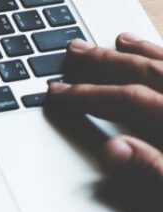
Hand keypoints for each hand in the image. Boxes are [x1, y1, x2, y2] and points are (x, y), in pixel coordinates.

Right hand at [46, 32, 162, 183]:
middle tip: (75, 51)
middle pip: (148, 73)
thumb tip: (112, 150)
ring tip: (120, 41)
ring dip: (143, 53)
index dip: (88, 94)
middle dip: (106, 62)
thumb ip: (155, 170)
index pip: (129, 99)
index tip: (58, 93)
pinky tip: (162, 58)